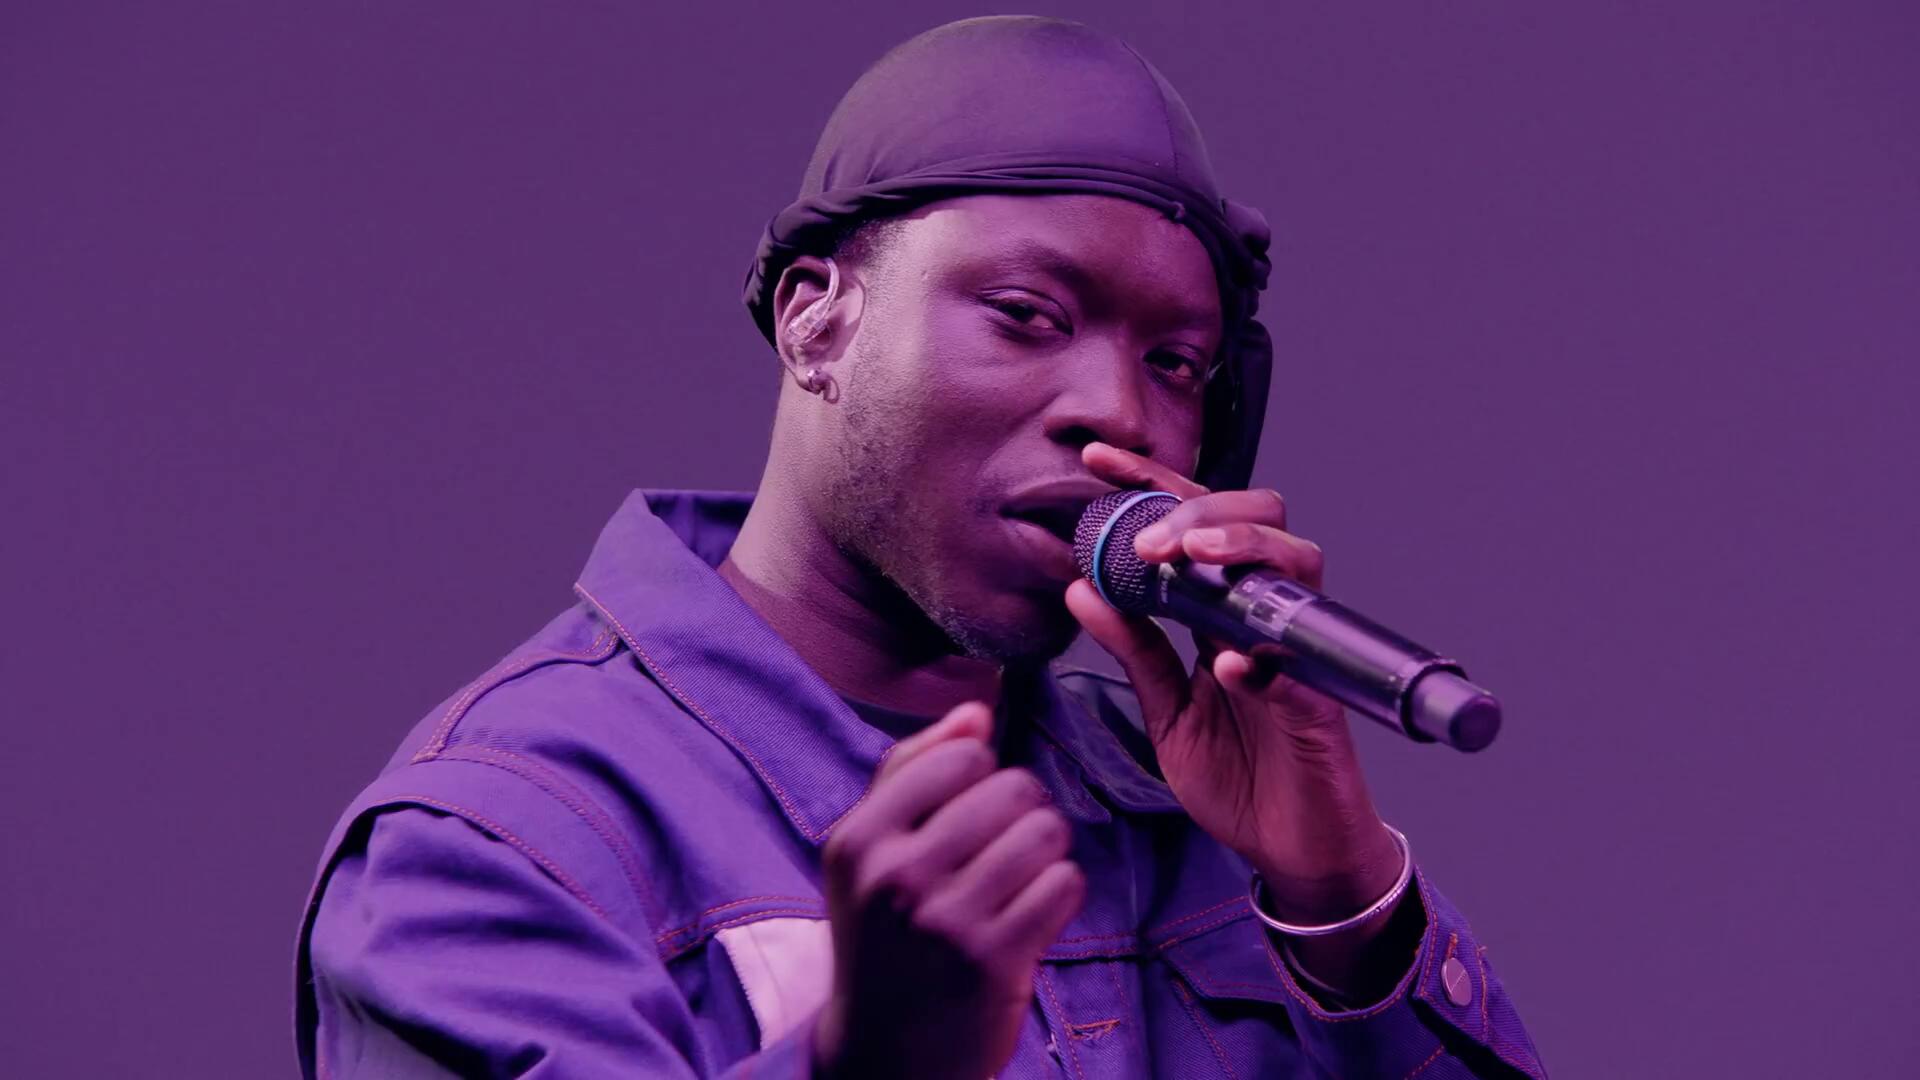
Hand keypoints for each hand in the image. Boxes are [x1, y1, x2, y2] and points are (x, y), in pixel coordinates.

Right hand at [815, 702, 1085, 1079]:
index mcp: (858, 840)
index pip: (961, 756)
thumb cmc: (882, 937)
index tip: (969, 812)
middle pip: (1012, 788)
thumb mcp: (868, 854)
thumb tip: (977, 711)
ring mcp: (945, 922)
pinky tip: (1030, 915)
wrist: (884, 1055)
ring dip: (1045, 852)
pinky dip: (1059, 894)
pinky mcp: (994, 961)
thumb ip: (913, 771)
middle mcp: (896, 877)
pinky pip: (1065, 884)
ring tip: (1019, 879)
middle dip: (1021, 811)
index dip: (981, 775)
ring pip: (1046, 832)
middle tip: (1002, 849)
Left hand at [1064, 443, 1401, 923]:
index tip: (1094, 460)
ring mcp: (1302, 661)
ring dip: (1244, 553)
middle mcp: (1268, 621)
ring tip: (1191, 561)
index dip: (1150, 486)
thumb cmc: (1239, 778)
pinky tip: (1230, 667)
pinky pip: (1304, 679)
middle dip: (1201, 513)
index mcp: (1225, 614)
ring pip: (1298, 569)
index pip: (1194, 528)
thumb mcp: (1167, 713)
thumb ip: (1134, 652)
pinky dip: (1269, 669)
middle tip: (1147, 539)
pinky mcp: (1324, 715)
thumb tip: (1079, 590)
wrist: (1293, 851)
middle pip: (1259, 522)